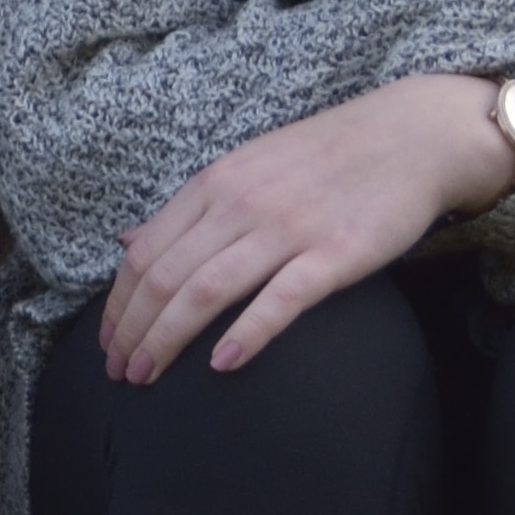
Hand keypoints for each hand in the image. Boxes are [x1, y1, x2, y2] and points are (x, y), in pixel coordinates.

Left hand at [99, 76, 513, 382]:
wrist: (408, 138)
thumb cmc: (323, 158)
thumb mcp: (242, 167)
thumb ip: (186, 210)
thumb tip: (125, 241)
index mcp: (212, 185)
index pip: (144, 253)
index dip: (117, 303)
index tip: (106, 341)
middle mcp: (239, 205)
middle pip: (164, 277)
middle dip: (132, 331)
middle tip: (117, 373)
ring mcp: (286, 229)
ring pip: (206, 290)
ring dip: (167, 339)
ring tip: (146, 376)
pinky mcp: (335, 254)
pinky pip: (281, 298)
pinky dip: (246, 332)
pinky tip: (222, 365)